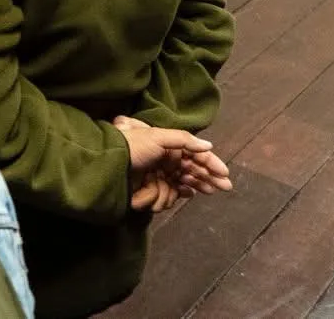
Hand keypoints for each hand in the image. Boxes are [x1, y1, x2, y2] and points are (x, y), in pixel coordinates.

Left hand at [115, 116, 232, 209]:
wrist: (108, 165)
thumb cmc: (132, 147)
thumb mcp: (157, 136)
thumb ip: (184, 140)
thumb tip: (208, 145)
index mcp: (168, 148)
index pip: (195, 156)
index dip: (211, 164)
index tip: (224, 175)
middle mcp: (165, 163)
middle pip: (193, 173)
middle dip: (208, 179)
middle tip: (222, 187)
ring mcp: (158, 178)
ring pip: (182, 187)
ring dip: (191, 187)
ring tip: (206, 189)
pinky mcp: (150, 191)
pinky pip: (166, 197)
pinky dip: (168, 196)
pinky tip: (180, 194)